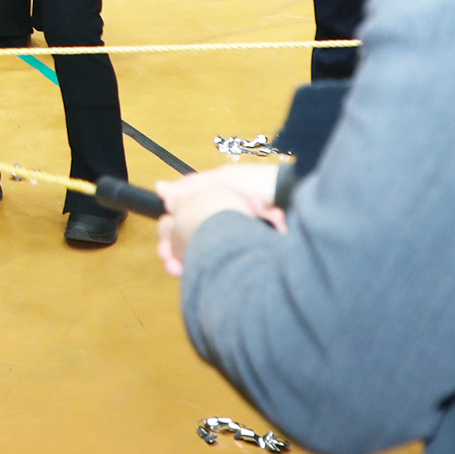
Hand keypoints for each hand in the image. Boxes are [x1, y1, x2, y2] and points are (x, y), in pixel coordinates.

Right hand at [154, 163, 286, 276]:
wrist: (294, 204)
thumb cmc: (261, 187)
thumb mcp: (222, 181)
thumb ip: (190, 187)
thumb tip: (160, 189)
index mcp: (219, 206)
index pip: (187, 221)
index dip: (172, 230)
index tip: (162, 238)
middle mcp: (225, 226)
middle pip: (193, 241)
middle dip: (176, 249)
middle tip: (165, 254)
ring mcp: (234, 245)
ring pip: (203, 257)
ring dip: (186, 261)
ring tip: (174, 265)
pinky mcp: (245, 261)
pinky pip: (218, 269)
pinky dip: (203, 270)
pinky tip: (190, 272)